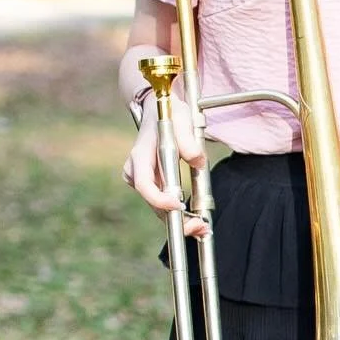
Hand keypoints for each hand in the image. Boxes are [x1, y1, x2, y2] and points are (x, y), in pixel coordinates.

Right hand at [122, 97, 206, 235]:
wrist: (160, 111)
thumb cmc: (170, 114)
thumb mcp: (181, 119)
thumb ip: (188, 140)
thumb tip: (197, 160)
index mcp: (140, 156)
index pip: (144, 183)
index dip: (158, 198)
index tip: (177, 206)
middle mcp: (137, 171)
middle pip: (152, 202)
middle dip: (175, 219)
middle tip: (198, 227)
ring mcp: (143, 180)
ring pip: (158, 207)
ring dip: (179, 220)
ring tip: (202, 228)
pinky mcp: (152, 184)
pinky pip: (163, 204)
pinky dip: (179, 214)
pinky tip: (196, 222)